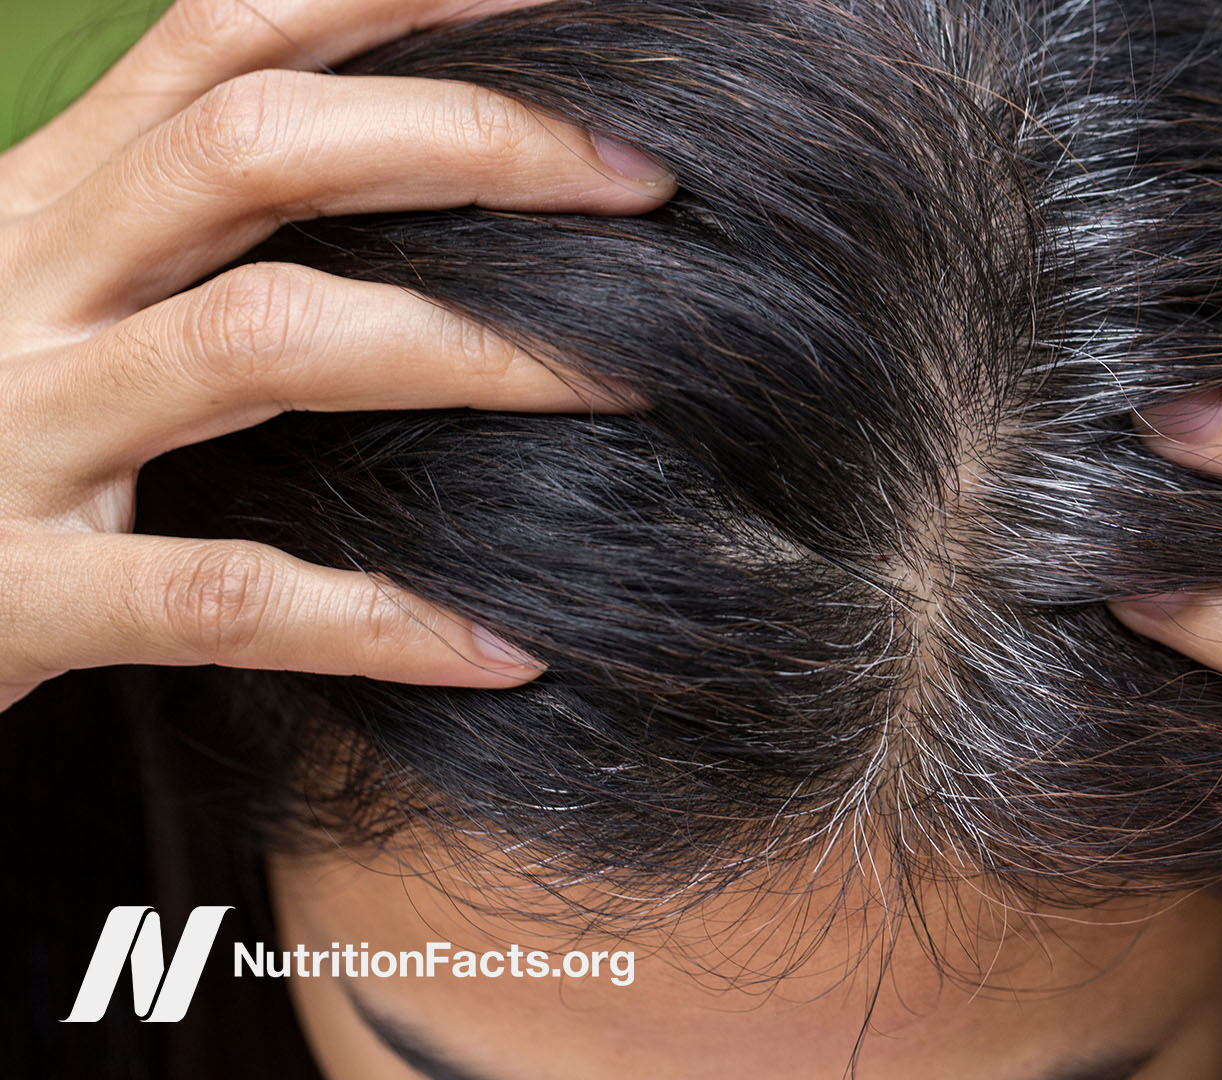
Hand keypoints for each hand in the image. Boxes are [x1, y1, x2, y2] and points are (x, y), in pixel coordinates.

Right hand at [0, 0, 675, 711]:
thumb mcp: (56, 282)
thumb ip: (192, 220)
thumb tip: (410, 151)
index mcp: (50, 197)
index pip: (227, 39)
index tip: (568, 0)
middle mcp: (28, 280)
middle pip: (257, 146)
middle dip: (469, 140)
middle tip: (647, 177)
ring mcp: (16, 431)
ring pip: (261, 341)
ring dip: (468, 349)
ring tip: (630, 382)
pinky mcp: (17, 591)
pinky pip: (218, 595)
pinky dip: (373, 617)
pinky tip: (505, 644)